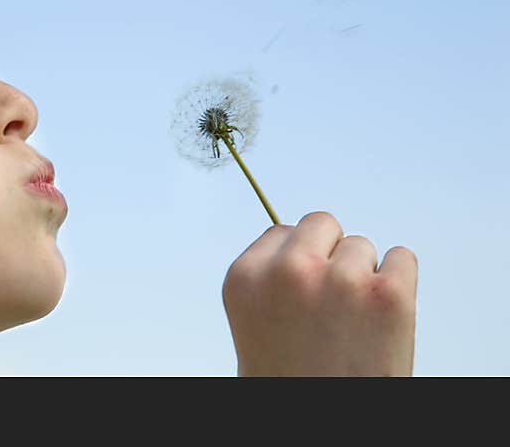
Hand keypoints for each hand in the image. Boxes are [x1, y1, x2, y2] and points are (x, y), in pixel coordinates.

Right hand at [222, 211, 417, 375]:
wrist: (321, 433)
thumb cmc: (290, 384)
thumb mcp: (255, 321)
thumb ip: (270, 277)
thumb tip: (303, 243)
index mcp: (246, 277)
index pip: (281, 233)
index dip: (299, 261)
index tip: (304, 292)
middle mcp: (288, 271)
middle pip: (321, 224)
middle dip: (330, 255)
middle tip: (333, 304)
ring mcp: (340, 280)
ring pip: (362, 246)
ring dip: (363, 277)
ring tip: (355, 324)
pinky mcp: (388, 296)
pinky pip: (403, 258)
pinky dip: (400, 282)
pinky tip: (384, 318)